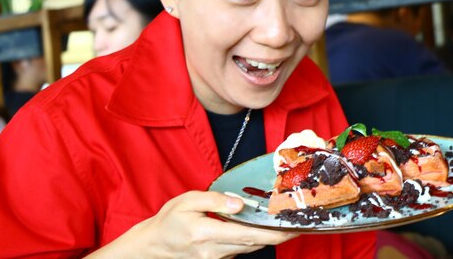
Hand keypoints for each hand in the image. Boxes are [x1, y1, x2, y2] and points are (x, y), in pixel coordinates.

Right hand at [90, 191, 295, 258]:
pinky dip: (255, 240)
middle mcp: (215, 251)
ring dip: (270, 238)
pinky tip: (264, 229)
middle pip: (255, 244)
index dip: (274, 233)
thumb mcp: (187, 201)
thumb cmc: (168, 221)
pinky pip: (241, 249)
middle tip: (301, 224)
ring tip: (288, 225)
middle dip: (279, 236)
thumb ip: (215, 201)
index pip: (249, 235)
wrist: (152, 246)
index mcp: (207, 234)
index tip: (293, 227)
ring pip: (250, 248)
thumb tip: (240, 203)